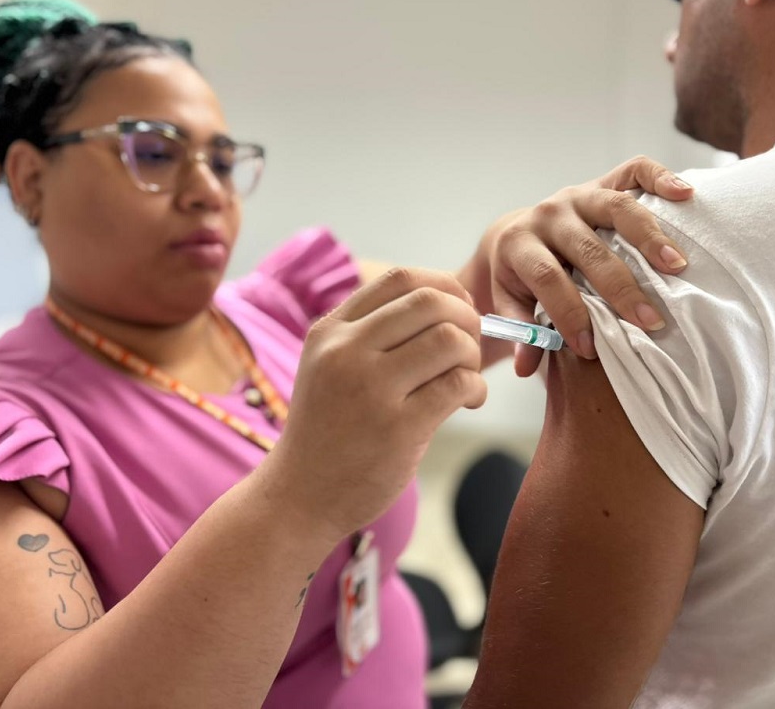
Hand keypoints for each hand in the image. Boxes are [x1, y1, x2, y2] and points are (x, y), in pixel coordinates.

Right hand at [269, 267, 486, 543]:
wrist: (299, 496)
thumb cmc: (327, 429)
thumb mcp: (327, 366)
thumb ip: (370, 332)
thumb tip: (447, 303)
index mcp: (330, 331)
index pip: (400, 279)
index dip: (444, 287)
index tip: (458, 311)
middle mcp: (345, 352)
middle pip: (431, 302)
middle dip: (466, 317)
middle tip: (470, 345)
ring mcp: (371, 389)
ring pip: (450, 340)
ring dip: (472, 355)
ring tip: (466, 377)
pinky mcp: (397, 428)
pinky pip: (458, 385)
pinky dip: (476, 388)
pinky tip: (469, 401)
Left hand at [459, 156, 692, 375]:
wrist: (519, 233)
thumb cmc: (520, 277)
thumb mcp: (510, 303)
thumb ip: (521, 332)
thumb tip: (526, 367)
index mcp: (520, 244)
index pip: (545, 277)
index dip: (568, 312)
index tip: (591, 347)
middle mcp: (549, 213)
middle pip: (587, 248)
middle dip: (620, 287)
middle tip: (650, 320)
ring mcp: (578, 194)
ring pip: (615, 208)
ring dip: (649, 237)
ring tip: (678, 267)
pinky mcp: (602, 181)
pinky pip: (633, 170)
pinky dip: (661, 177)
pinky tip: (686, 195)